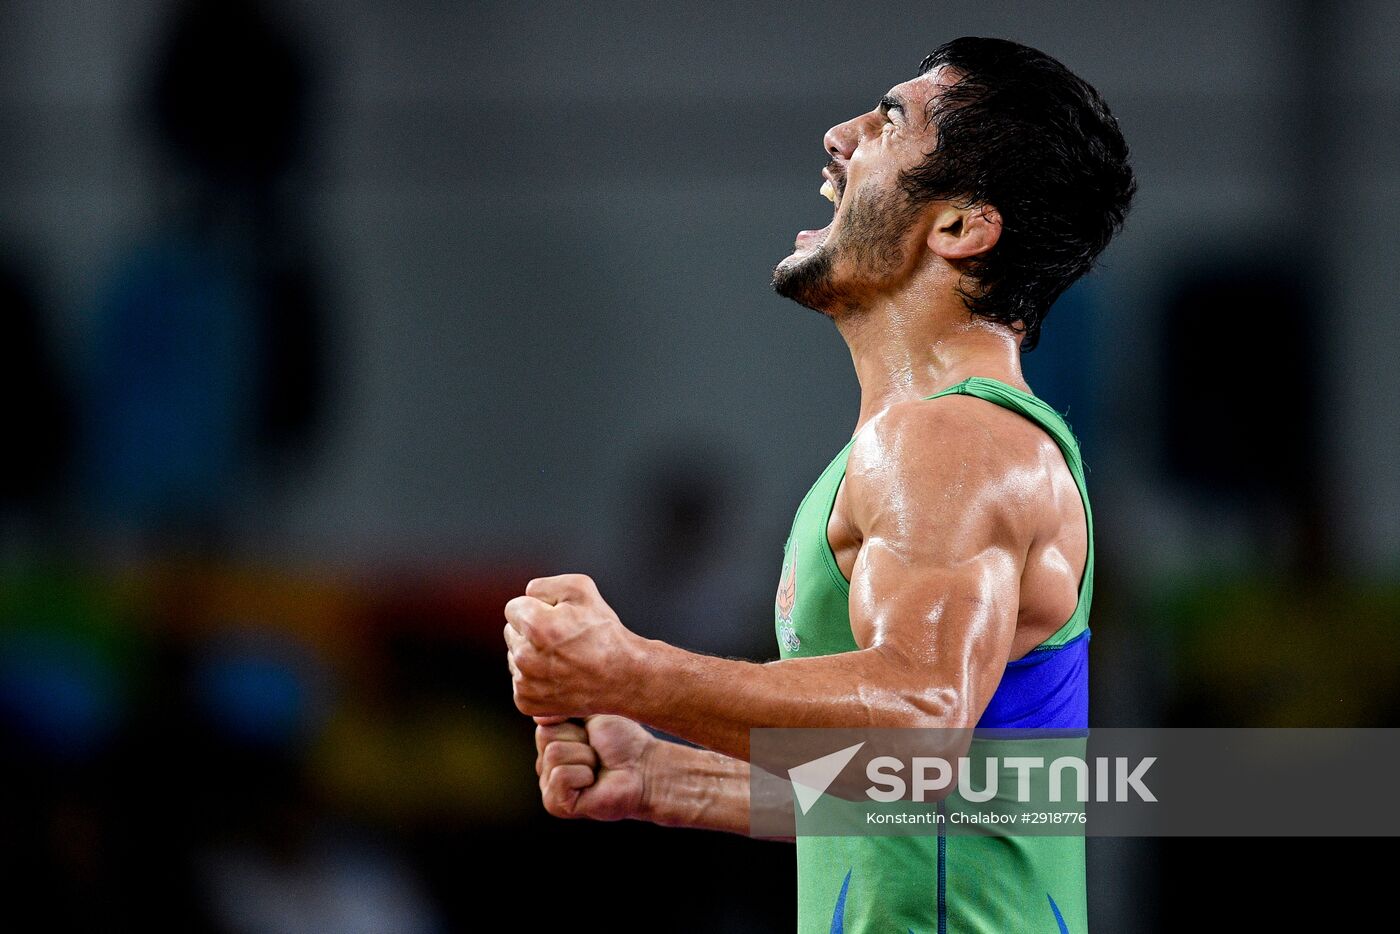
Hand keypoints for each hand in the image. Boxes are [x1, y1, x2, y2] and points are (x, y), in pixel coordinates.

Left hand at [504, 574, 641, 718]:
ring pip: (515, 658)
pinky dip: (535, 679)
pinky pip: (520, 681)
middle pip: (511, 633)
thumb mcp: (581, 588)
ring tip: (564, 659)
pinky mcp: (526, 702)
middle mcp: (524, 657)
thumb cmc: (604, 632)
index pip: (513, 608)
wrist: (623, 677)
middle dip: (531, 633)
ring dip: (532, 655)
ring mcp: (524, 683)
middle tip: (563, 639)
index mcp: (535, 625)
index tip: (558, 619)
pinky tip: (559, 676)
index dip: (536, 609)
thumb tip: (526, 596)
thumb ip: (544, 585)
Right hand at [534, 715, 655, 820]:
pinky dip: (584, 774)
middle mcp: (544, 764)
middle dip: (579, 738)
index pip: (544, 721)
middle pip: (546, 736)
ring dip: (585, 756)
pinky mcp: (556, 804)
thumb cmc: (622, 742)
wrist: (644, 768)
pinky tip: (594, 782)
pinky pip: (560, 775)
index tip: (591, 733)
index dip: (573, 722)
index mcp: (550, 742)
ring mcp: (548, 785)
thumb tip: (538, 716)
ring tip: (598, 767)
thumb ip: (563, 710)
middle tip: (597, 753)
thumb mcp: (591, 714)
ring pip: (554, 753)